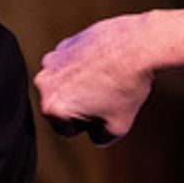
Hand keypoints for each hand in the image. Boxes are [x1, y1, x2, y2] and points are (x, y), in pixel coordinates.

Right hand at [34, 14, 153, 144]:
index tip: (105, 112)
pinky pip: (72, 64)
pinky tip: (107, 64)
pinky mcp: (65, 44)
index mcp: (52, 107)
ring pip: (66, 83)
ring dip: (82, 85)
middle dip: (82, 104)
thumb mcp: (118, 127)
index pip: (66, 129)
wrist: (138, 46)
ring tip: (109, 80)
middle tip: (108, 96)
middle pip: (63, 105)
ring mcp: (53, 60)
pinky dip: (85, 66)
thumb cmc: (126, 86)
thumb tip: (96, 134)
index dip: (89, 125)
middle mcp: (45, 82)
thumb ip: (100, 138)